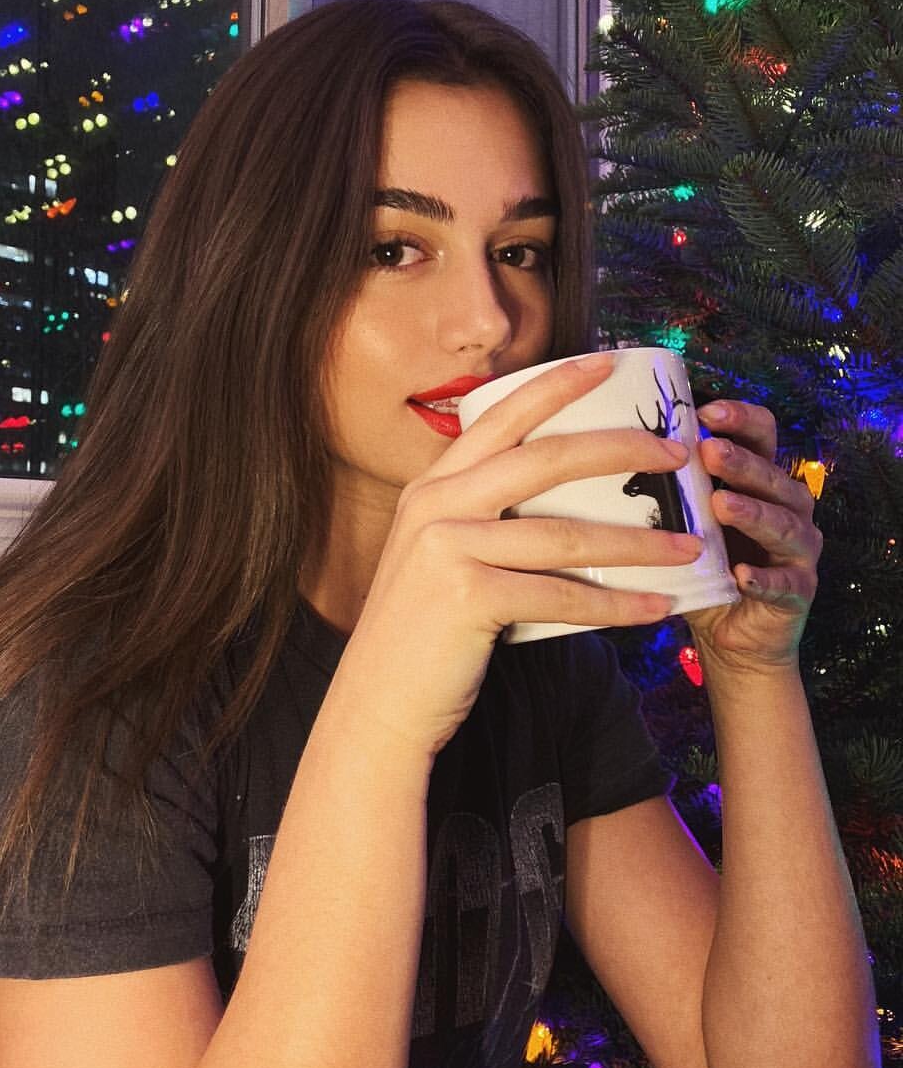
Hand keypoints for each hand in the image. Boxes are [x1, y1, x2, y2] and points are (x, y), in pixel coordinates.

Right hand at [340, 354, 703, 757]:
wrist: (378, 703)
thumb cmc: (423, 633)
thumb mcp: (439, 556)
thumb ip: (479, 519)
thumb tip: (561, 500)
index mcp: (431, 486)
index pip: (501, 418)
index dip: (557, 385)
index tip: (608, 363)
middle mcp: (435, 504)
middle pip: (544, 459)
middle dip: (619, 449)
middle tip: (676, 454)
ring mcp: (446, 547)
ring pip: (564, 534)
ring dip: (638, 542)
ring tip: (690, 544)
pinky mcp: (465, 597)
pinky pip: (560, 596)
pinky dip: (616, 605)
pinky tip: (656, 608)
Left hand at [686, 399, 821, 675]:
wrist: (730, 635)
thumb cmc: (704, 565)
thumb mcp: (684, 521)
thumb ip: (668, 488)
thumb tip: (612, 449)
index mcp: (761, 481)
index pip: (762, 434)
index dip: (740, 419)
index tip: (706, 410)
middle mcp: (788, 507)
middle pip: (772, 475)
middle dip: (741, 461)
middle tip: (708, 451)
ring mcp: (798, 550)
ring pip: (783, 524)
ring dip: (752, 512)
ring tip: (721, 505)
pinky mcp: (798, 591)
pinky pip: (784, 583)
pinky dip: (762, 578)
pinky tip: (741, 574)